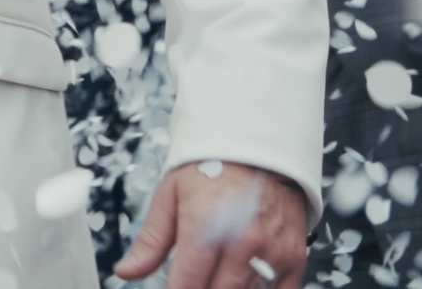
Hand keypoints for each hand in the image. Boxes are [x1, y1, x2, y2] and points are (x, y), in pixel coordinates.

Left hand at [115, 160, 308, 288]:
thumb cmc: (211, 169)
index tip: (170, 288)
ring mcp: (272, 253)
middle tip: (192, 277)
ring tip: (215, 272)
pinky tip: (242, 280)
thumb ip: (150, 241)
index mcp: (205, 227)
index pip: (185, 285)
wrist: (260, 147)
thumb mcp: (170, 196)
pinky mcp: (294, 257)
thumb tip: (126, 272)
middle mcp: (241, 243)